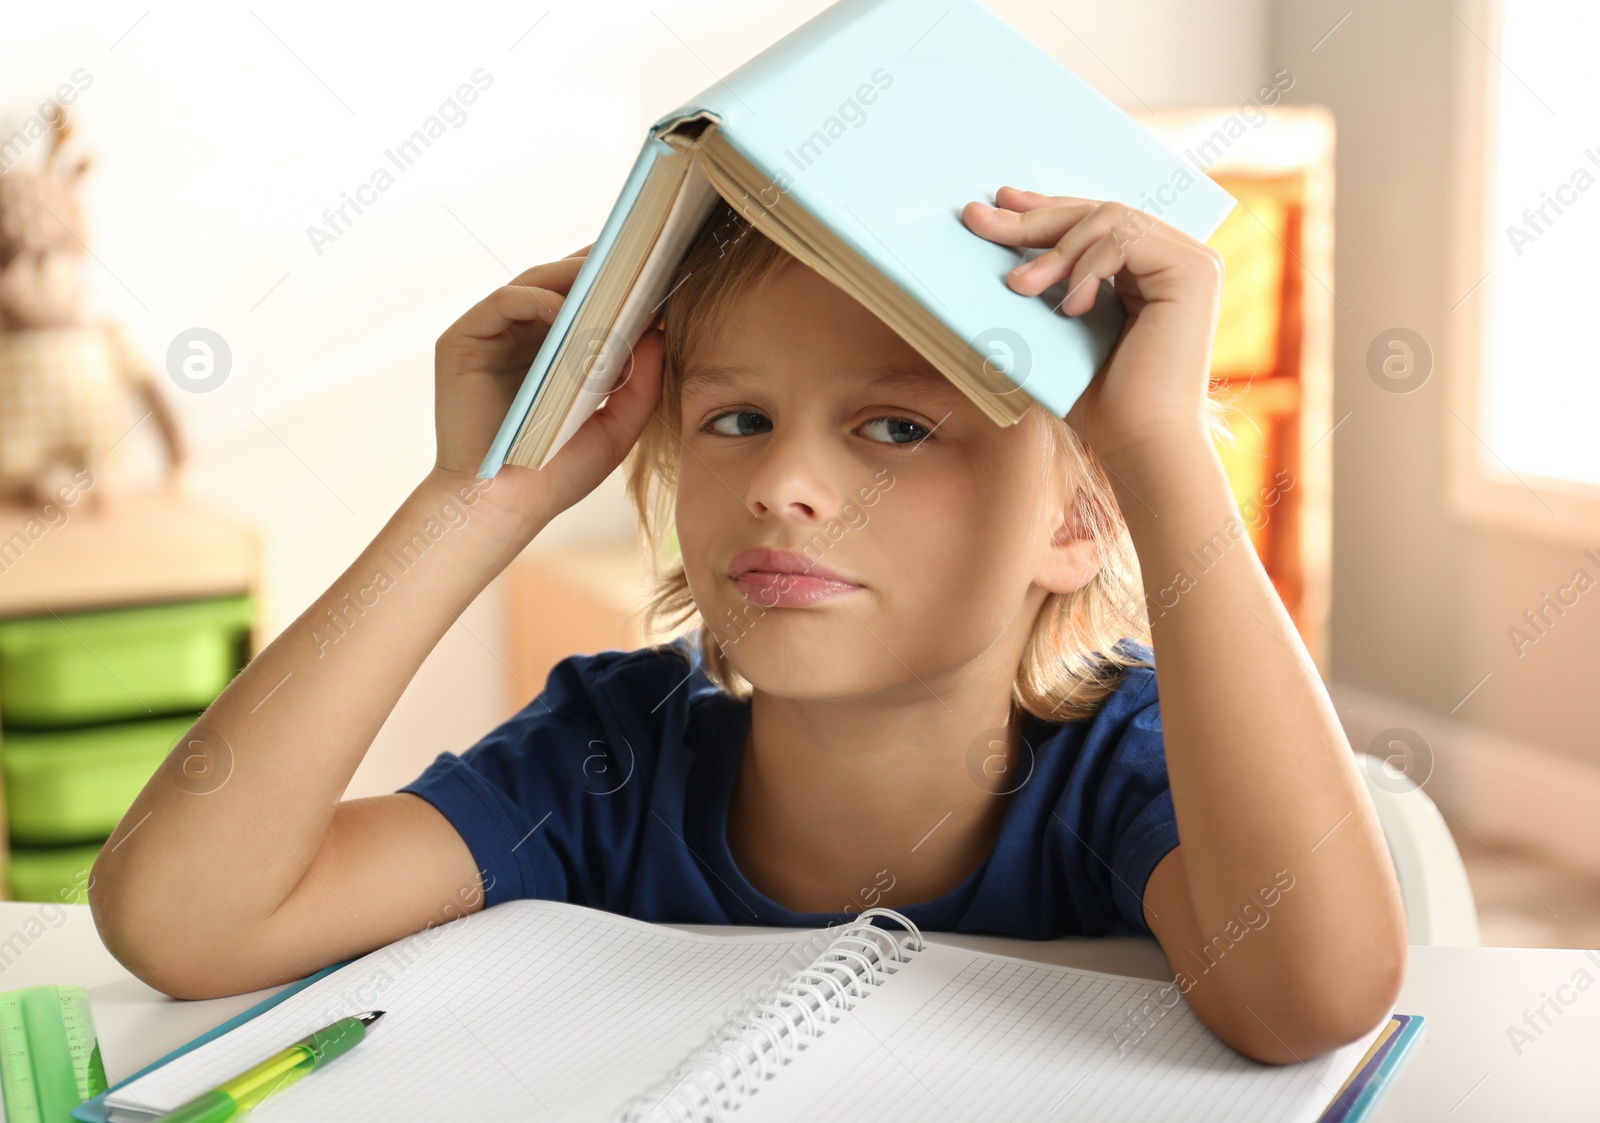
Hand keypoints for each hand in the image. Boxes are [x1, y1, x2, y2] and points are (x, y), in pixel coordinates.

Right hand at [431, 244, 664, 536]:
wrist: (503, 507)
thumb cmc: (555, 474)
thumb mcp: (616, 426)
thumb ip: (640, 383)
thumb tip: (661, 333)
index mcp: (553, 351)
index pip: (585, 300)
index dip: (617, 283)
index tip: (657, 272)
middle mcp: (520, 336)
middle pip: (562, 281)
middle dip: (601, 270)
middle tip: (640, 262)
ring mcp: (491, 335)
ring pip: (535, 281)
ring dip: (575, 278)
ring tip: (612, 285)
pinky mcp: (463, 340)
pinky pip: (505, 301)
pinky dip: (539, 298)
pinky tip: (569, 314)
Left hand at [961, 186, 1224, 470]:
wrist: (1138, 442)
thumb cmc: (1099, 401)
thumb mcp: (1059, 327)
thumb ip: (1047, 282)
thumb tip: (999, 232)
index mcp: (1151, 270)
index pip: (1095, 222)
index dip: (1045, 209)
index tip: (999, 205)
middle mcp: (1178, 258)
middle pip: (1098, 211)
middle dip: (1033, 218)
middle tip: (980, 221)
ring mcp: (1193, 260)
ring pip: (1109, 217)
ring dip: (1055, 249)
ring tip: (1021, 286)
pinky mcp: (1195, 269)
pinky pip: (1124, 237)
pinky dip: (1087, 266)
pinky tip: (1071, 307)